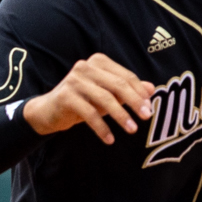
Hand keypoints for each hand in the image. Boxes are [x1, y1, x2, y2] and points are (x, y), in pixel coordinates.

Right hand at [23, 54, 155, 144]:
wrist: (50, 110)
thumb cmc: (84, 100)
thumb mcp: (108, 94)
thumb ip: (128, 90)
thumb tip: (152, 89)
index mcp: (98, 62)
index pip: (126, 76)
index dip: (140, 92)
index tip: (150, 108)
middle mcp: (85, 67)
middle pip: (118, 85)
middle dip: (134, 102)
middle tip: (147, 117)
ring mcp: (74, 80)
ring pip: (105, 99)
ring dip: (121, 116)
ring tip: (132, 130)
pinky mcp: (66, 96)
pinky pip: (89, 113)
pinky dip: (102, 127)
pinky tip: (110, 139)